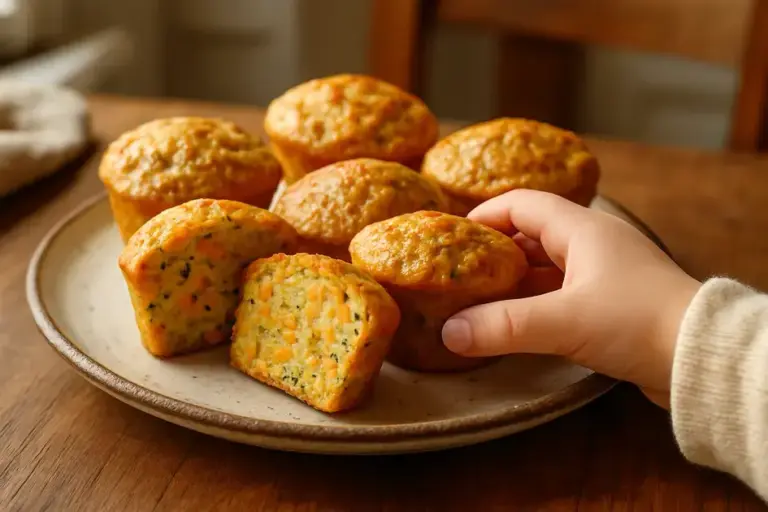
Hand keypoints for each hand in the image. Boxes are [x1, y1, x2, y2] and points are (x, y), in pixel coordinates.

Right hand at [441, 190, 700, 407]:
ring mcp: (605, 273)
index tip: (453, 238)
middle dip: (494, 254)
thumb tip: (449, 332)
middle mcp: (593, 244)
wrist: (702, 356)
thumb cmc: (636, 322)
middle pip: (531, 235)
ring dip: (513, 282)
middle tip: (460, 274)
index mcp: (582, 229)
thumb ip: (503, 326)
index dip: (484, 216)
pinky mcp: (612, 302)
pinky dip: (535, 303)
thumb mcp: (563, 321)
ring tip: (478, 300)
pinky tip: (515, 323)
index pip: (522, 204)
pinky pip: (561, 293)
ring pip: (546, 267)